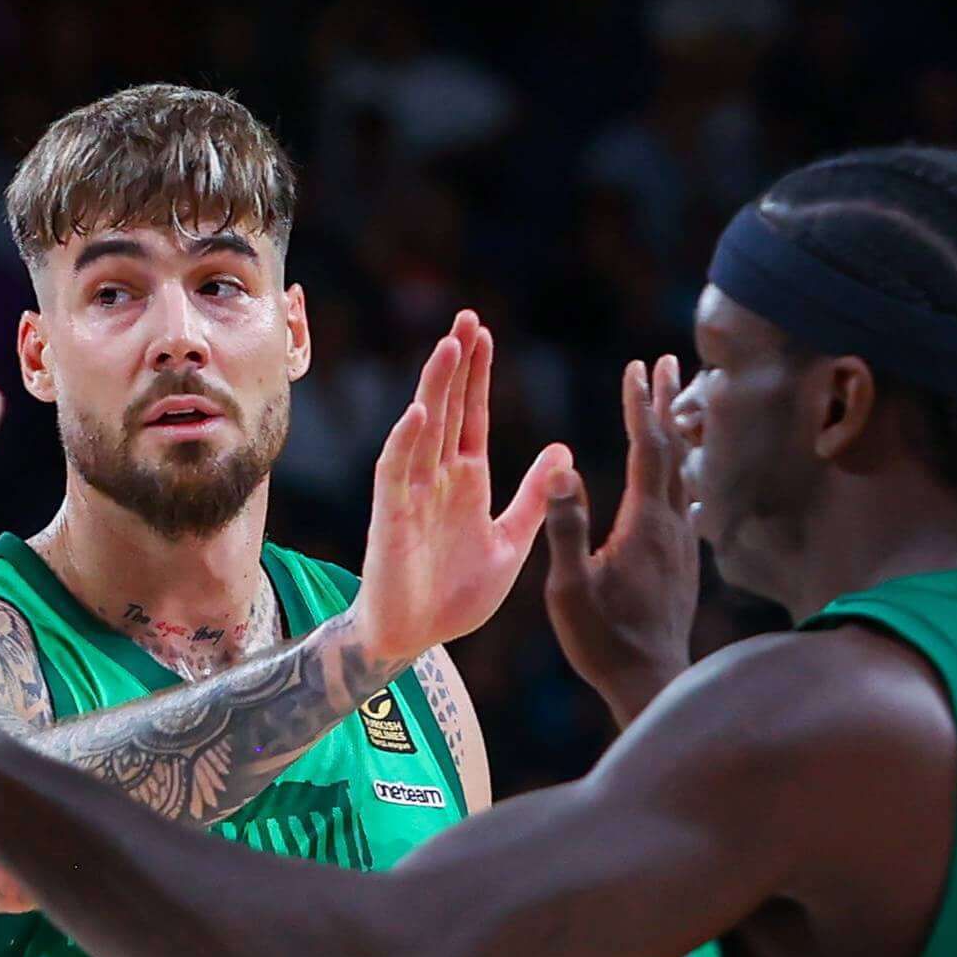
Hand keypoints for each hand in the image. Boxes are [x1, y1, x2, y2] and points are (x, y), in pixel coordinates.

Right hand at [346, 312, 576, 671]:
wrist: (416, 639)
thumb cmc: (457, 596)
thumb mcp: (510, 542)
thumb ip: (534, 498)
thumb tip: (564, 452)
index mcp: (467, 482)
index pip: (473, 416)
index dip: (477, 376)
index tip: (483, 334)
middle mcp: (437, 479)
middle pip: (448, 409)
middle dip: (456, 365)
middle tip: (467, 317)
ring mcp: (412, 494)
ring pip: (423, 429)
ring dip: (435, 389)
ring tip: (449, 347)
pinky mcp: (391, 518)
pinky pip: (396, 473)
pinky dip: (406, 443)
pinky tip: (418, 414)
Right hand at [542, 355, 705, 725]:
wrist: (650, 682)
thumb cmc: (603, 640)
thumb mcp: (570, 588)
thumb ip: (567, 527)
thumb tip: (564, 468)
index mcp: (644, 524)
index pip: (647, 449)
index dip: (640, 405)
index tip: (635, 366)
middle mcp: (672, 525)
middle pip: (673, 450)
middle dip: (666, 402)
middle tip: (666, 360)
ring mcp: (682, 543)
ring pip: (682, 473)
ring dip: (674, 432)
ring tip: (670, 403)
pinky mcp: (683, 561)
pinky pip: (682, 498)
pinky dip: (676, 468)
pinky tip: (672, 474)